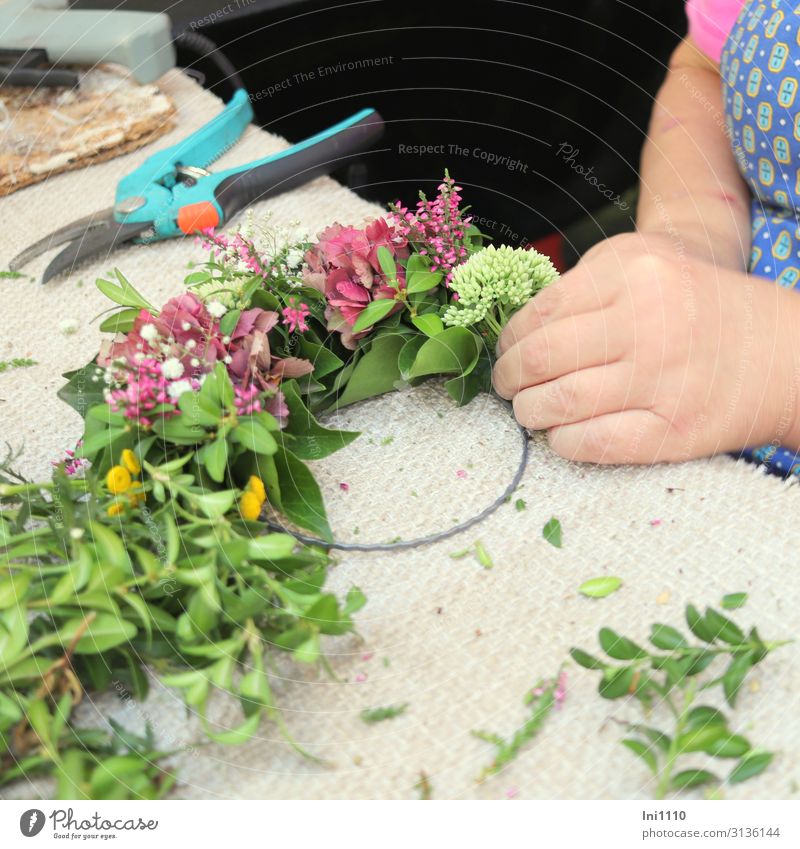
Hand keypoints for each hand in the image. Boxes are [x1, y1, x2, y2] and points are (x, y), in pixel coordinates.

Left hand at [492, 232, 799, 462]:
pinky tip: (560, 435)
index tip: (504, 354)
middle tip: (506, 386)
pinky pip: (593, 442)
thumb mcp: (647, 264)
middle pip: (541, 358)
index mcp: (634, 273)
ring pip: (560, 402)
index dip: (507, 341)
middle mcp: (648, 322)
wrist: (785, 353)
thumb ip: (583, 285)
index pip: (539, 313)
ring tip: (529, 410)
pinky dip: (562, 442)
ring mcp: (664, 379)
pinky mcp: (675, 430)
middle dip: (508, 378)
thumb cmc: (699, 307)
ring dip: (529, 412)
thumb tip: (517, 330)